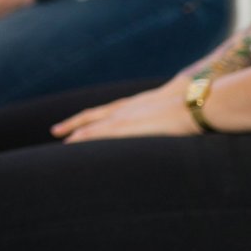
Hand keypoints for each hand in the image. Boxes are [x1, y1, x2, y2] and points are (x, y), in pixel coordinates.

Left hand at [52, 76, 197, 142]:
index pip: (101, 112)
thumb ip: (164, 103)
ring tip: (61, 146)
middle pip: (91, 118)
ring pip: (93, 129)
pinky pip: (101, 138)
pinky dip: (88, 143)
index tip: (71, 124)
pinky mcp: (128, 129)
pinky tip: (77, 151)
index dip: (85, 118)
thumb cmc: (188, 102)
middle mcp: (123, 111)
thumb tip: (170, 105)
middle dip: (73, 126)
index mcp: (131, 106)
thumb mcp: (170, 100)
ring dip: (77, 138)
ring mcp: (124, 120)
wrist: (194, 103)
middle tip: (55, 131)